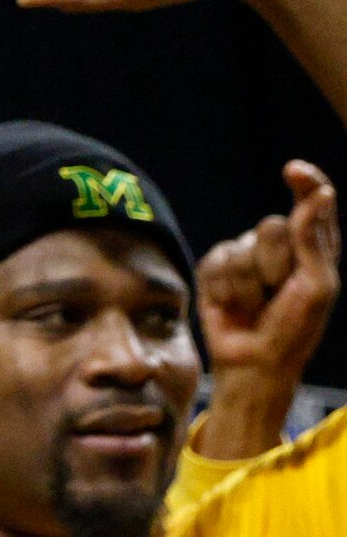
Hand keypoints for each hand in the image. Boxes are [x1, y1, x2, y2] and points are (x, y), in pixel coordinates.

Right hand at [199, 162, 340, 426]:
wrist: (252, 364)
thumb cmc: (294, 331)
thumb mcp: (317, 285)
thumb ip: (314, 239)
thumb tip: (320, 193)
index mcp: (315, 245)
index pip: (313, 199)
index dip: (304, 182)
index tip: (292, 171)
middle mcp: (280, 246)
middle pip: (270, 227)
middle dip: (273, 265)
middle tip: (278, 295)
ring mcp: (245, 256)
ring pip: (240, 248)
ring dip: (247, 285)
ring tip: (254, 307)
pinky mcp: (215, 271)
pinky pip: (216, 262)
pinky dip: (224, 289)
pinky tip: (231, 307)